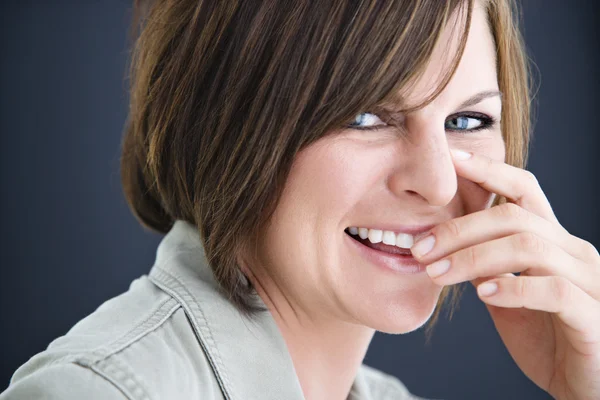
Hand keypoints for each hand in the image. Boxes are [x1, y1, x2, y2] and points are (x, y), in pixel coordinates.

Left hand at [410, 149, 599, 399]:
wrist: (584, 382)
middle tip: (419, 248)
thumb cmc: (544, 334)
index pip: (523, 189)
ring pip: (528, 247)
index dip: (488, 169)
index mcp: (552, 240)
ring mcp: (588, 282)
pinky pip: (553, 291)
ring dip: (473, 258)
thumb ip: (485, 262)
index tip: (449, 160)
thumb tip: (443, 236)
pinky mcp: (593, 316)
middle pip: (514, 217)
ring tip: (437, 274)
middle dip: (460, 229)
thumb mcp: (506, 291)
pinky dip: (514, 289)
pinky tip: (484, 295)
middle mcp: (573, 252)